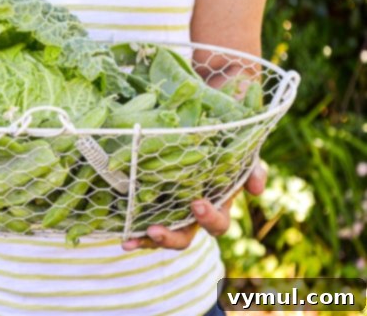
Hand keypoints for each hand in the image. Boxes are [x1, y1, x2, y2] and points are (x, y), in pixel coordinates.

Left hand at [121, 163, 266, 250]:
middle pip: (184, 237)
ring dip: (146, 240)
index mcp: (215, 206)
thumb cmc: (221, 150)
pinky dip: (132, 233)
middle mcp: (191, 217)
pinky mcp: (149, 209)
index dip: (209, 218)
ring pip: (160, 236)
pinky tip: (122, 238)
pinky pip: (140, 224)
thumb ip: (252, 169)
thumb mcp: (240, 156)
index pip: (216, 223)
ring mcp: (169, 215)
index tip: (197, 204)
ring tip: (131, 238)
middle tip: (156, 229)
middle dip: (171, 237)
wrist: (190, 138)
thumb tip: (256, 191)